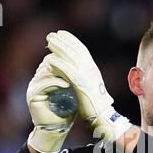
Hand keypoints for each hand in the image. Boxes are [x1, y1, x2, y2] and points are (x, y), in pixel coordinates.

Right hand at [27, 55, 77, 152]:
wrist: (56, 130)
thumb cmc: (66, 112)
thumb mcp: (70, 93)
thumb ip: (71, 80)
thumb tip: (81, 67)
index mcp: (44, 77)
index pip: (52, 61)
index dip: (63, 58)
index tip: (77, 58)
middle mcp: (37, 80)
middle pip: (48, 64)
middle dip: (62, 63)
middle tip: (76, 64)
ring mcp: (33, 87)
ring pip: (45, 72)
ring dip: (60, 72)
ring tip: (73, 74)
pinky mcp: (33, 96)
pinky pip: (43, 84)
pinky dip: (55, 83)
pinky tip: (66, 84)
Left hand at [45, 30, 130, 147]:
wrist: (103, 117)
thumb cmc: (94, 106)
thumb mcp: (89, 88)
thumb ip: (82, 78)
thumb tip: (72, 73)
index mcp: (93, 70)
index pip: (82, 51)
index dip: (72, 41)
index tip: (61, 35)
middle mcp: (92, 71)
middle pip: (76, 51)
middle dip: (63, 41)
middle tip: (51, 35)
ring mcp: (87, 77)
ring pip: (72, 58)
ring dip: (60, 48)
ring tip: (49, 42)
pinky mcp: (82, 85)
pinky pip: (68, 71)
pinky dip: (59, 64)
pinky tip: (50, 59)